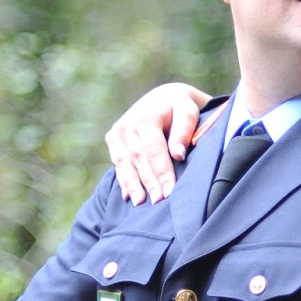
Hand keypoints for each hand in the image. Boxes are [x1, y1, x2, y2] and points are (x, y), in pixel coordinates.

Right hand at [105, 83, 209, 205]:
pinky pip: (117, 163)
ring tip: (140, 203)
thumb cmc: (180, 107)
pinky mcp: (112, 139)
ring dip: (133, 185)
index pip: (154, 150)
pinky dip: (124, 180)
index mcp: (145, 117)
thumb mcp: (188, 111)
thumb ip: (184, 129)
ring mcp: (117, 132)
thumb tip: (178, 154)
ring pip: (125, 164)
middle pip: (139, 160)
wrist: (162, 97)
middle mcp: (127, 124)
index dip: (162, 172)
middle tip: (158, 202)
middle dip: (149, 183)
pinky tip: (129, 196)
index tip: (170, 192)